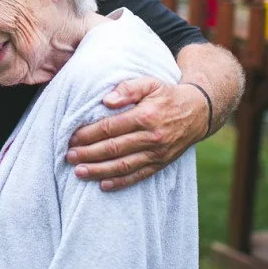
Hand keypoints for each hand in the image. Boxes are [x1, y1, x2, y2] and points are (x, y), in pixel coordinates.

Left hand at [66, 76, 207, 189]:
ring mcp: (158, 153)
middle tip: (69, 157)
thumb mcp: (150, 83)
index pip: (111, 128)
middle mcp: (152, 137)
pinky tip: (103, 185)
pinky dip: (121, 182)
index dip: (89, 134)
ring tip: (79, 172)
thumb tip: (106, 101)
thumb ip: (128, 88)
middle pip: (114, 149)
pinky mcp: (162, 164)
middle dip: (88, 154)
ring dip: (99, 171)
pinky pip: (139, 176)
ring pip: (124, 165)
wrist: (198, 112)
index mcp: (146, 116)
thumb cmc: (167, 95)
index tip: (72, 138)